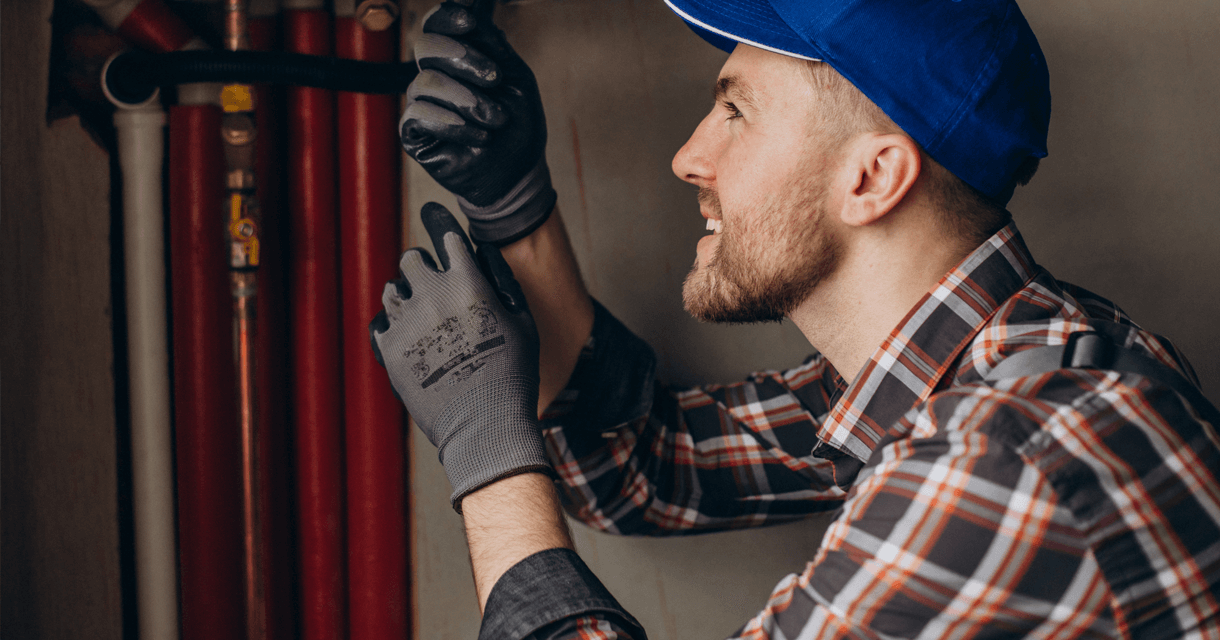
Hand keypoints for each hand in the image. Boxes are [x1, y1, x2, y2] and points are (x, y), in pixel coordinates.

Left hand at [370, 202, 551, 508]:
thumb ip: (501, 282)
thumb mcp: (523, 323)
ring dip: (406, 296)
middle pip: (411, 259)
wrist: (484, 425)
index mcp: (468, 280)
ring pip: (393, 290)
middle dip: (423, 267)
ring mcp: (406, 321)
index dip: (438, 218)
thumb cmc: (514, 374)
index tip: (432, 212)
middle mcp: (431, 293)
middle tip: (434, 284)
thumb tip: (482, 256)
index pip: (444, 232)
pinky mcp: (389, 349)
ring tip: (423, 318)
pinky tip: (410, 341)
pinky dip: (393, 329)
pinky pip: (381, 325)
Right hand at [400, 0, 555, 244]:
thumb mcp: (516, 80)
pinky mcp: (415, 134)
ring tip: (495, 120)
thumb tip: (471, 12)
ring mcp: (423, 104)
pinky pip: (418, 115)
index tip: (470, 24)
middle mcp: (437, 77)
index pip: (437, 24)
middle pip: (425, 46)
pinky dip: (453, 124)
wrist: (517, 174)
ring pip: (425, 82)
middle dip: (463, 59)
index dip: (447, 18)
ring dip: (467, 100)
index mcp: (460, 59)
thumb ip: (493, 47)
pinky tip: (477, 137)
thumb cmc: (518, 127)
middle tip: (494, 79)